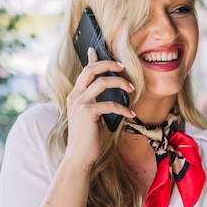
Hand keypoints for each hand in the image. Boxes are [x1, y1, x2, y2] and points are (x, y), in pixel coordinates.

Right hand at [64, 47, 134, 167]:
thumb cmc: (88, 138)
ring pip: (102, 83)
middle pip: (91, 70)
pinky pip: (109, 104)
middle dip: (109, 64)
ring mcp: (79, 104)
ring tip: (131, 89)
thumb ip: (95, 102)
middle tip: (123, 67)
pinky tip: (131, 114)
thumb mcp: (90, 116)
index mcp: (75, 95)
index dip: (91, 59)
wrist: (79, 156)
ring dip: (120, 83)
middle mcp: (75, 96)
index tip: (96, 50)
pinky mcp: (87, 113)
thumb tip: (108, 94)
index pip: (84, 71)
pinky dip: (123, 108)